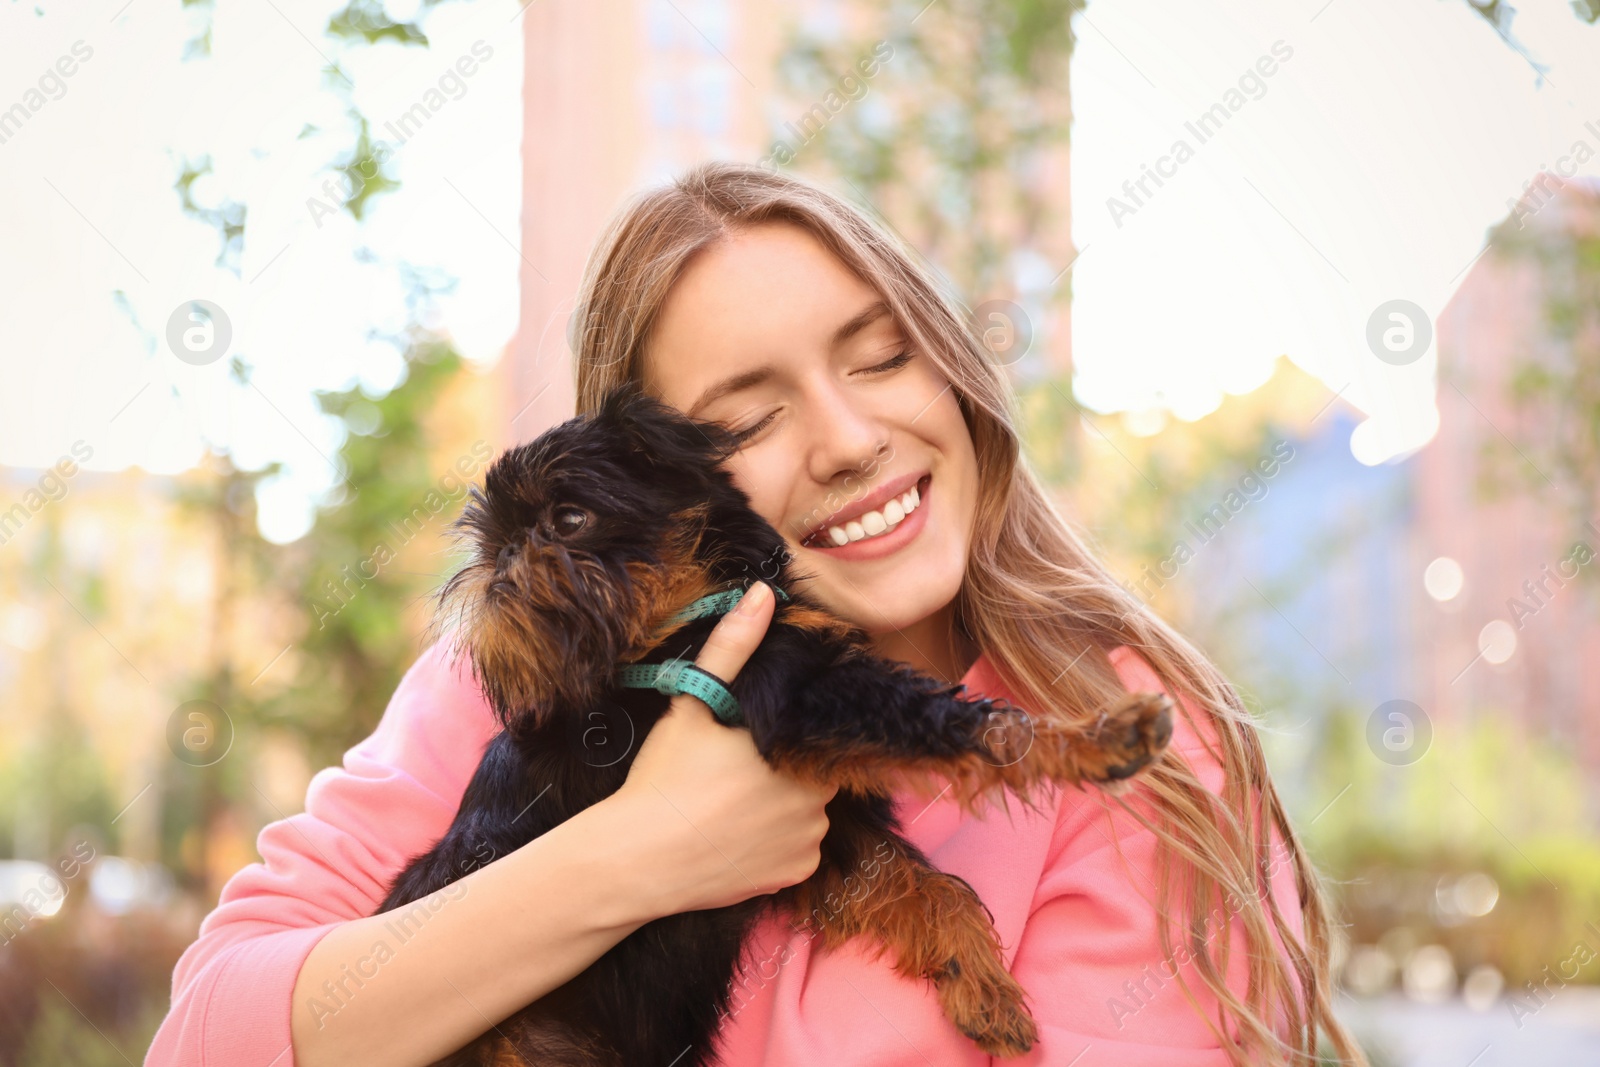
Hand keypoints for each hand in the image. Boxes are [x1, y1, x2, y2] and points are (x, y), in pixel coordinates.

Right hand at [610, 581, 837, 915]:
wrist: (637, 861)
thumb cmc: (666, 778)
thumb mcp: (696, 702)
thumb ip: (734, 646)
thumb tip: (765, 595)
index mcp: (800, 753)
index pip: (817, 735)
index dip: (790, 734)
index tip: (757, 739)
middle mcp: (818, 801)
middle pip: (815, 773)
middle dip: (786, 769)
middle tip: (735, 770)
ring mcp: (807, 843)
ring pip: (807, 813)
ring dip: (784, 807)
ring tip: (732, 804)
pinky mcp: (792, 875)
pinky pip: (796, 852)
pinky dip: (775, 844)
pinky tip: (737, 836)